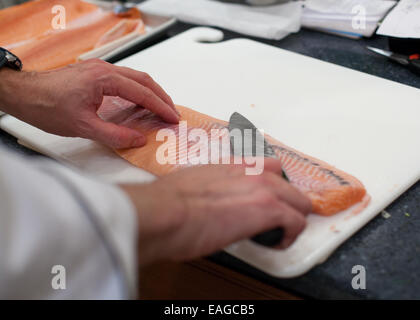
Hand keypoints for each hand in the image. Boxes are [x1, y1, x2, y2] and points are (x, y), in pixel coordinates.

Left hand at [0, 59, 178, 147]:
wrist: (23, 94)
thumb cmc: (47, 106)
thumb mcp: (84, 127)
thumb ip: (115, 135)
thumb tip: (138, 140)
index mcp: (105, 78)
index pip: (142, 92)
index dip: (160, 106)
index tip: (173, 118)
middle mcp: (105, 69)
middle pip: (143, 80)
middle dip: (161, 97)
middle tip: (172, 113)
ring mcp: (99, 69)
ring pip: (134, 78)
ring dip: (150, 93)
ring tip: (161, 109)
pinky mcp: (94, 74)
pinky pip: (124, 80)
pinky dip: (137, 92)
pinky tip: (139, 104)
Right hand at [120, 159, 311, 265]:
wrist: (164, 212)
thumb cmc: (167, 204)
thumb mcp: (190, 184)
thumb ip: (208, 187)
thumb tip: (205, 201)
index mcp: (233, 166)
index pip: (270, 167)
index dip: (273, 188)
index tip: (267, 202)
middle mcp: (252, 171)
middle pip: (290, 186)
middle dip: (286, 206)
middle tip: (272, 223)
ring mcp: (263, 188)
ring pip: (300, 203)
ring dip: (291, 220)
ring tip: (274, 236)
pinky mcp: (269, 209)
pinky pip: (297, 223)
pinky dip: (289, 237)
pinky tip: (273, 244)